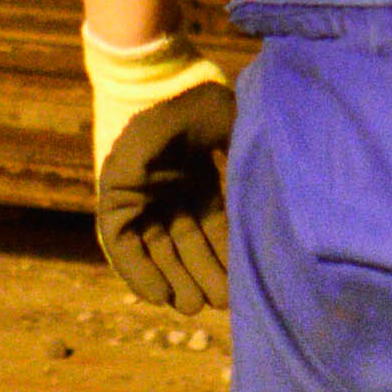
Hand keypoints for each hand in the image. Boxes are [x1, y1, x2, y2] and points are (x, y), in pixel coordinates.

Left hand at [84, 27, 234, 313]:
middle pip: (188, 247)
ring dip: (176, 280)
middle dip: (206, 276)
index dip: (228, 257)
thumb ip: (248, 166)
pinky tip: (160, 296)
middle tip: (224, 303)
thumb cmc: (200, 104)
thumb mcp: (236, 135)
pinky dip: (140, 272)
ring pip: (159, 252)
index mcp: (199, 182)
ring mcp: (140, 200)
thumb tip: (276, 200)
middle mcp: (170, 196)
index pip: (215, 229)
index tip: (244, 283)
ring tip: (195, 306)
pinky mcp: (115, 202)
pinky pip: (124, 246)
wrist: (158, 85)